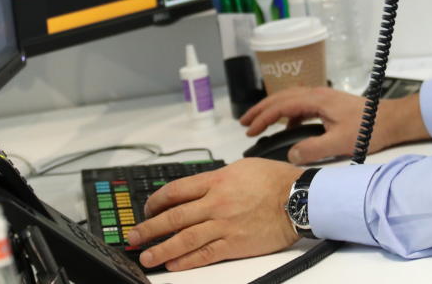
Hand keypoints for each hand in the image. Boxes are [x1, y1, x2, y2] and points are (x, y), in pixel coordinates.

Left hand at [127, 158, 302, 270]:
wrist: (298, 199)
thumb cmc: (274, 181)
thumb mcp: (241, 168)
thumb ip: (216, 179)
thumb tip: (196, 189)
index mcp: (216, 180)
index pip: (176, 191)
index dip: (156, 202)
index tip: (147, 209)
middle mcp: (216, 202)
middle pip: (173, 216)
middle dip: (149, 228)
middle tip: (133, 236)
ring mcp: (224, 225)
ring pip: (185, 238)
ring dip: (161, 248)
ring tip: (146, 256)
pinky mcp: (235, 244)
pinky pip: (205, 254)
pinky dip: (187, 260)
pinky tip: (173, 263)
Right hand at [239, 86, 429, 163]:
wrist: (391, 120)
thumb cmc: (368, 129)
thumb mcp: (339, 143)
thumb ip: (313, 149)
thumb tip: (291, 155)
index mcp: (316, 99)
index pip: (281, 105)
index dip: (263, 117)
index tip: (249, 129)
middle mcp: (317, 94)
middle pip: (281, 97)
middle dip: (261, 110)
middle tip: (244, 123)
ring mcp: (322, 98)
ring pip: (290, 100)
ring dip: (273, 111)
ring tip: (260, 124)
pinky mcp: (328, 104)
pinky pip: (300, 106)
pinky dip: (288, 115)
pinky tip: (288, 129)